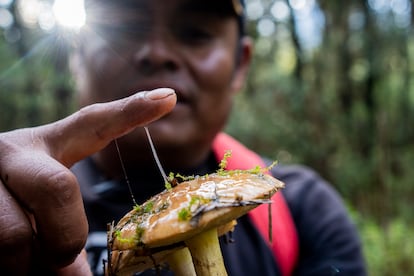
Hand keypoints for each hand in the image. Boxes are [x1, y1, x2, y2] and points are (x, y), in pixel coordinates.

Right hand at [0, 88, 175, 274]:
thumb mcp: (44, 202)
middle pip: (58, 187)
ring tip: (29, 265)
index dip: (130, 111)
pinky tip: (10, 263)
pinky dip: (11, 268)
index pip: (92, 123)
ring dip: (29, 263)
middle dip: (66, 235)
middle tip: (63, 256)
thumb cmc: (16, 204)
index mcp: (44, 147)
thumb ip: (65, 227)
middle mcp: (14, 153)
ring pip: (14, 234)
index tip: (168, 97)